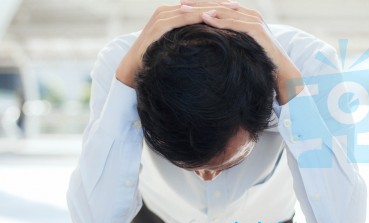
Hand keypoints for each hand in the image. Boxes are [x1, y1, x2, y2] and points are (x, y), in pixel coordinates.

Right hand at [116, 2, 233, 87]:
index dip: (217, 6)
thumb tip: (210, 45)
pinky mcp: (157, 28)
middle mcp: (165, 12)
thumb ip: (188, 41)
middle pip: (196, 4)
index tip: (237, 10)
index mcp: (171, 15)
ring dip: (210, 9)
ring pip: (189, 9)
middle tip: (238, 7)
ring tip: (229, 10)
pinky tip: (209, 17)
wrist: (130, 71)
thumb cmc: (154, 61)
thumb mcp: (175, 48)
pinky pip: (178, 19)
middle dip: (218, 4)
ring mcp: (160, 19)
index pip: (198, 6)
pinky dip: (193, 17)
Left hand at [180, 2, 303, 103]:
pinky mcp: (257, 30)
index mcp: (244, 17)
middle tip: (180, 4)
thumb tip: (209, 45)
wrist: (281, 71)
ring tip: (186, 10)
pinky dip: (221, 20)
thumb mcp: (239, 49)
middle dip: (199, 4)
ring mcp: (254, 21)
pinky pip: (236, 23)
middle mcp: (249, 15)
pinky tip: (206, 19)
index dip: (200, 5)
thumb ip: (228, 41)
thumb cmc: (258, 62)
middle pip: (220, 5)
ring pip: (225, 11)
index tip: (180, 6)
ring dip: (205, 9)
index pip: (218, 7)